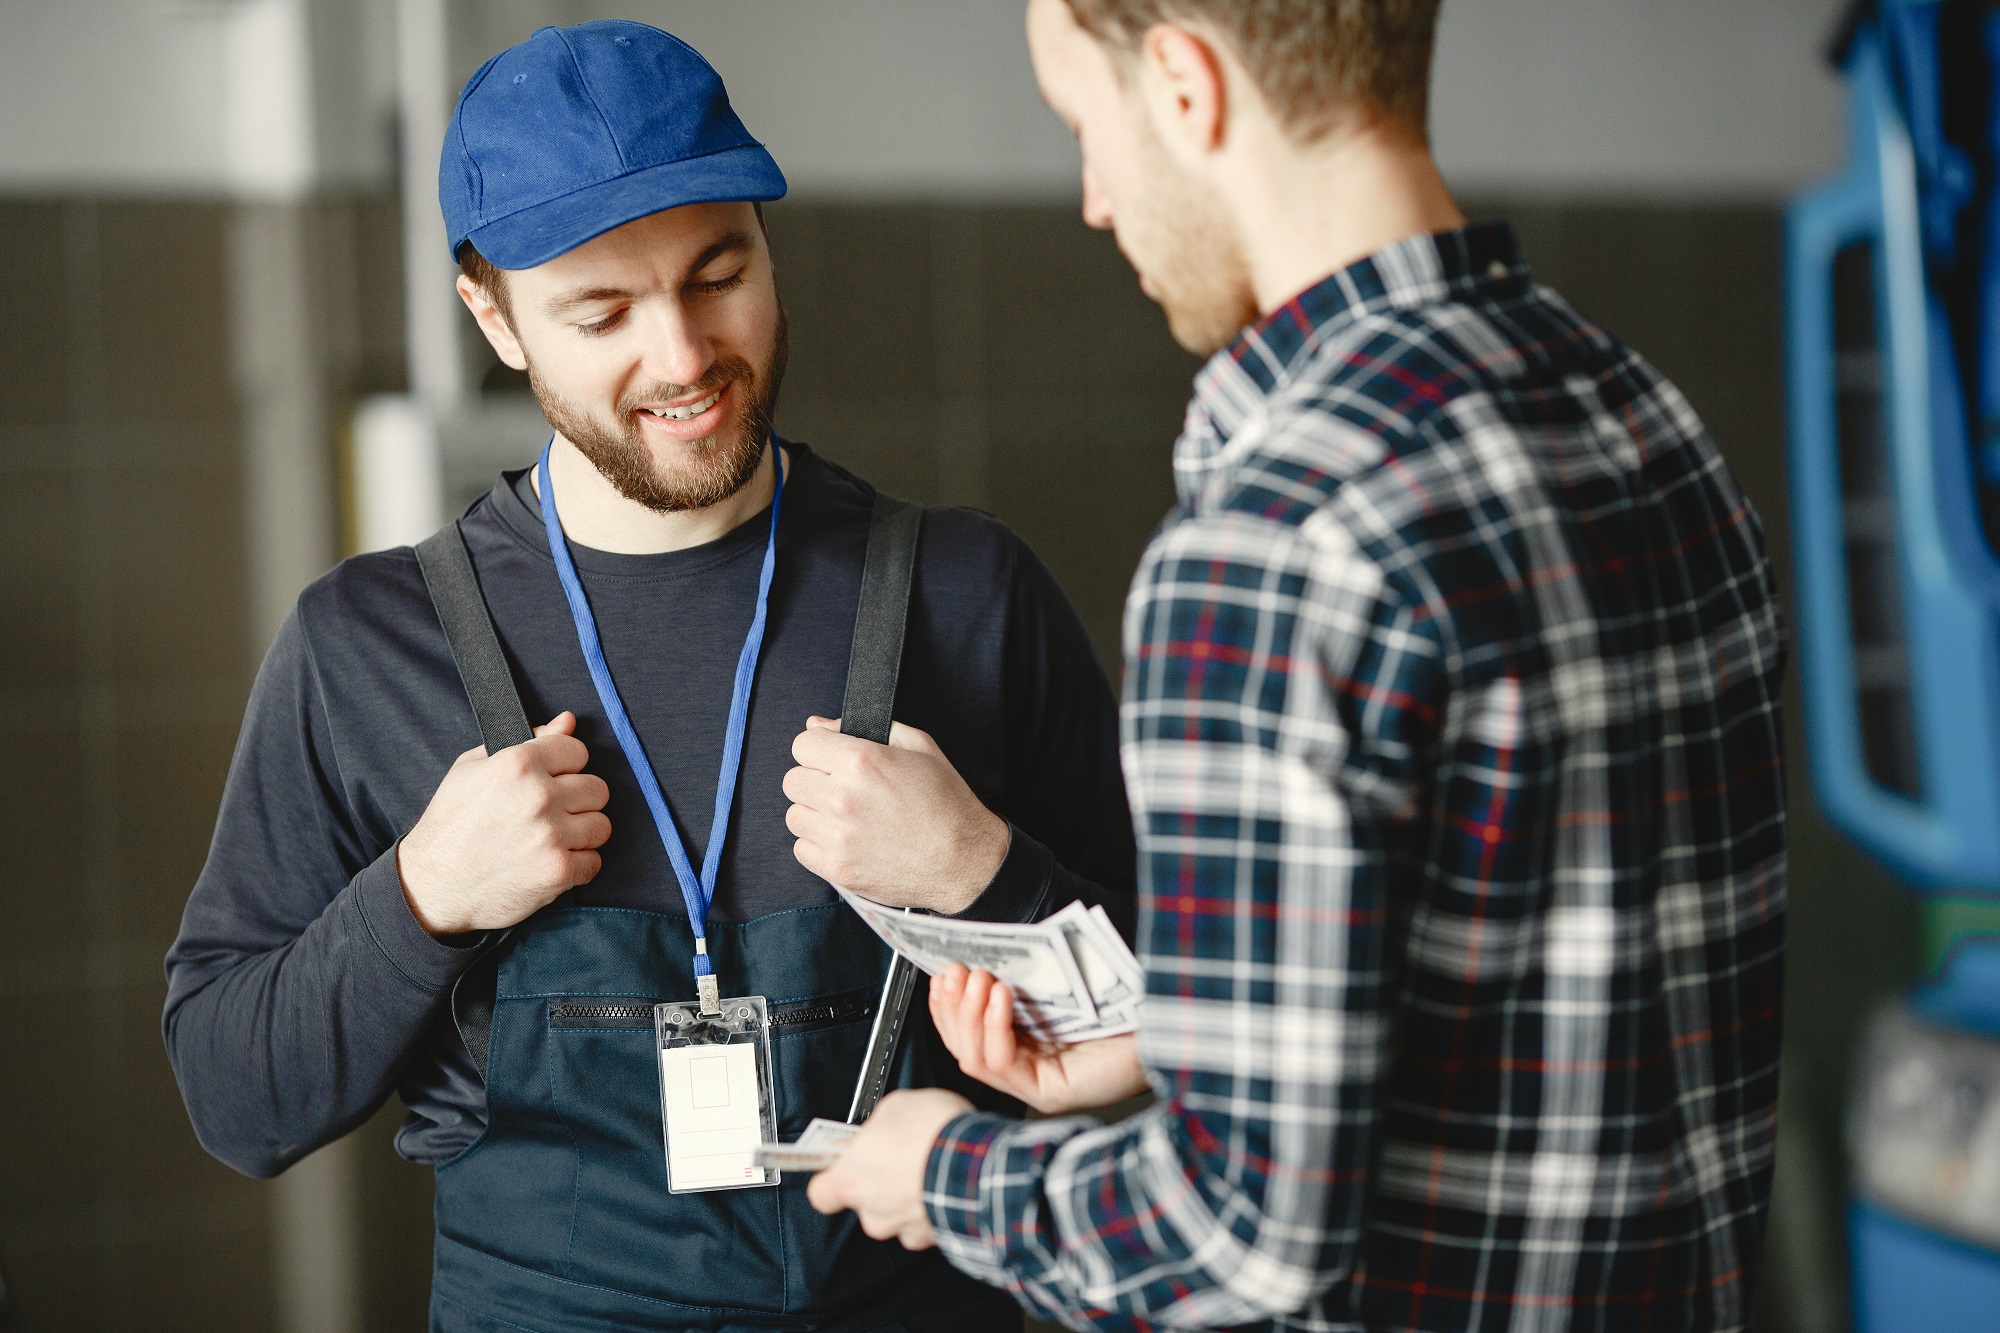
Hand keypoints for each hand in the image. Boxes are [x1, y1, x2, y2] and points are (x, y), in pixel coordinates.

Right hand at [398, 712, 611, 934]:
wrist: (431, 885)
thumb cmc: (450, 824)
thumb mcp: (473, 768)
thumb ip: (527, 740)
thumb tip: (567, 721)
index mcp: (518, 764)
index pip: (577, 751)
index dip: (566, 766)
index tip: (553, 780)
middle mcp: (538, 796)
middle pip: (596, 788)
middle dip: (578, 800)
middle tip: (552, 813)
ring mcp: (551, 836)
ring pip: (601, 825)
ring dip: (581, 834)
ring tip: (553, 839)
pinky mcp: (557, 872)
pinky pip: (594, 862)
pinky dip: (577, 866)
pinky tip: (551, 863)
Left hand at [784, 716, 1007, 912]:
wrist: (964, 861)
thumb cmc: (947, 802)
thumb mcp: (920, 747)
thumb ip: (865, 728)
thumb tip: (817, 725)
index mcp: (862, 760)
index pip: (803, 744)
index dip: (819, 749)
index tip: (833, 760)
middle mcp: (843, 797)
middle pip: (792, 780)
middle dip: (814, 780)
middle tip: (842, 790)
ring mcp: (838, 836)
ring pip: (794, 815)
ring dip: (815, 814)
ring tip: (846, 818)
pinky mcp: (837, 868)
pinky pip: (802, 849)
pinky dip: (818, 845)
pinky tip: (846, 841)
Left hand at [805, 1088, 970, 1248]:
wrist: (978, 1164)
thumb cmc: (934, 1134)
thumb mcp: (897, 1105)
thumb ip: (877, 1124)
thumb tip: (877, 1128)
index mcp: (851, 1178)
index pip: (820, 1193)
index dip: (831, 1177)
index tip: (842, 1164)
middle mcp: (871, 1211)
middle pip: (863, 1201)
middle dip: (880, 1181)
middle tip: (899, 1156)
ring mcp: (902, 1228)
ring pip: (895, 1214)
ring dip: (907, 1195)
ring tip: (928, 1167)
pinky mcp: (931, 1237)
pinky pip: (924, 1222)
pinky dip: (932, 1206)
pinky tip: (944, 1182)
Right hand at [931, 964, 1147, 1114]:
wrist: (1170, 1027)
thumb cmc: (1127, 1007)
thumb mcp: (1066, 987)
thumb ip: (1030, 978)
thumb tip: (993, 954)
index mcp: (1029, 1047)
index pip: (970, 1034)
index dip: (949, 1007)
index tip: (942, 974)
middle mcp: (1029, 1070)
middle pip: (964, 1048)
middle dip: (953, 1008)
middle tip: (956, 972)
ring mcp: (1038, 1085)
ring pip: (976, 1059)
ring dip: (969, 1016)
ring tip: (979, 980)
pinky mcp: (1050, 1092)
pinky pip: (1004, 1065)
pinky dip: (995, 1028)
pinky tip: (1001, 997)